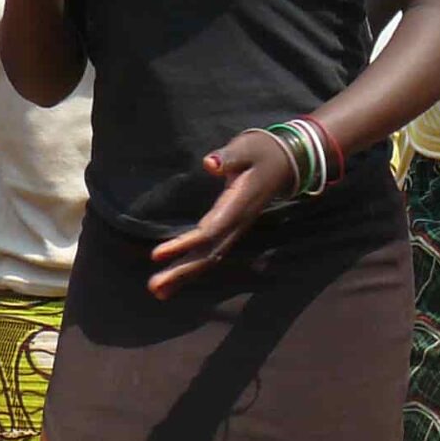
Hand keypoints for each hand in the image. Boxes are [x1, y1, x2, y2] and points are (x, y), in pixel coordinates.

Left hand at [145, 128, 298, 296]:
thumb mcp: (246, 148)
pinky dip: (192, 267)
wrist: (286, 163)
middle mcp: (236, 223)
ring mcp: (234, 229)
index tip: (156, 255)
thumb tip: (210, 163)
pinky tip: (176, 278)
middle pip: (208, 253)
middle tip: (153, 287)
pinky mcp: (230, 229)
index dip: (184, 244)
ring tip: (158, 291)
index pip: (209, 230)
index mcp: (238, 205)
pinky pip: (211, 252)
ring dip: (184, 275)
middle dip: (181, 271)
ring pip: (209, 257)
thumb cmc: (262, 153)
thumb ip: (228, 157)